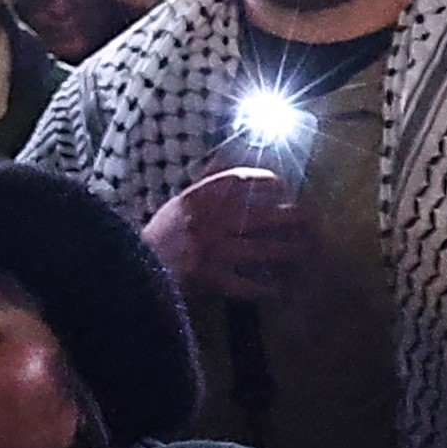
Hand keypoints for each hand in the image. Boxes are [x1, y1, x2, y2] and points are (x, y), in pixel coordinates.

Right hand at [142, 165, 312, 303]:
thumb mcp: (179, 202)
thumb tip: (226, 158)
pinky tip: (280, 289)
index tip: (283, 185)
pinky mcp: (215, 280)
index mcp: (199, 198)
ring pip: (266, 250)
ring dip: (290, 252)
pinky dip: (268, 289)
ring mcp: (215, 252)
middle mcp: (211, 222)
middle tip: (311, 220)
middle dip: (293, 217)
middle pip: (264, 215)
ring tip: (307, 252)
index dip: (268, 181)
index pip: (242, 181)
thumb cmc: (161, 236)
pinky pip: (251, 285)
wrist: (135, 270)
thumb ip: (205, 182)